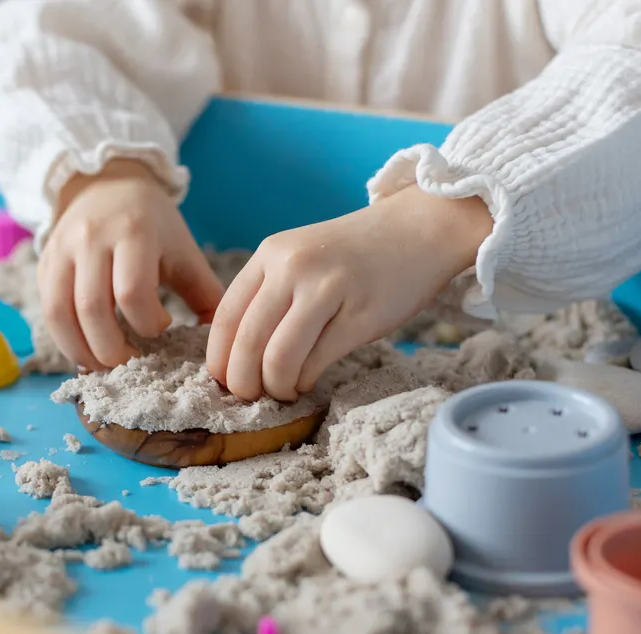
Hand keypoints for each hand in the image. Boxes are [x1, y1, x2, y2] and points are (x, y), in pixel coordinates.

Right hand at [39, 159, 223, 370]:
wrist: (107, 184)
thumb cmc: (154, 225)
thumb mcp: (183, 250)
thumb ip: (204, 292)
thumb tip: (222, 338)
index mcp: (133, 232)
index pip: (132, 293)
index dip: (148, 323)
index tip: (163, 326)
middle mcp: (90, 239)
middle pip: (92, 309)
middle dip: (111, 349)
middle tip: (130, 362)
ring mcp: (61, 250)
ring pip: (59, 314)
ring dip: (80, 351)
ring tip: (103, 365)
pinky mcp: (44, 264)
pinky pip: (47, 311)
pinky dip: (64, 339)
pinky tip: (86, 349)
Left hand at [207, 185, 492, 401]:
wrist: (421, 228)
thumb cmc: (357, 253)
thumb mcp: (302, 257)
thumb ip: (269, 294)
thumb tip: (237, 355)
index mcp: (270, 254)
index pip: (226, 317)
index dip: (219, 358)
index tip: (222, 381)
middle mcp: (293, 268)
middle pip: (247, 342)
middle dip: (242, 382)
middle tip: (250, 397)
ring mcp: (327, 290)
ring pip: (278, 358)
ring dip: (275, 387)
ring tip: (284, 391)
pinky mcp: (360, 315)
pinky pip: (315, 362)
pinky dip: (304, 381)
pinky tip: (308, 381)